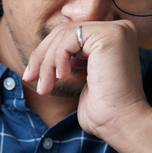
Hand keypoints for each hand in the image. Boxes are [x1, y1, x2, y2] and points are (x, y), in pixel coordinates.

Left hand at [22, 20, 150, 138]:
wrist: (121, 123)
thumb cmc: (103, 110)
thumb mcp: (82, 77)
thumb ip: (71, 58)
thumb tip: (44, 51)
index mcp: (113, 37)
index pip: (70, 35)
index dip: (46, 53)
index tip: (31, 75)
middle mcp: (118, 29)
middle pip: (65, 32)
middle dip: (42, 56)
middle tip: (30, 78)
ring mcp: (116, 30)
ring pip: (63, 35)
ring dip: (47, 63)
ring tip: (45, 86)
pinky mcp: (109, 36)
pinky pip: (68, 39)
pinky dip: (57, 59)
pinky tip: (62, 77)